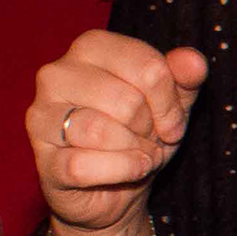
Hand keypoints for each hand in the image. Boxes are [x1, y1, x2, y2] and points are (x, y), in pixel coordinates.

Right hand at [30, 31, 207, 232]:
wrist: (116, 188)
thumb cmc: (140, 133)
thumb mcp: (170, 102)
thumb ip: (183, 77)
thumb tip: (194, 61)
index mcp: (90, 47)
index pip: (148, 67)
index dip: (169, 102)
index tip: (170, 121)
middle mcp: (57, 74)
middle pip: (127, 101)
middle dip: (149, 128)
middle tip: (147, 138)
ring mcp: (41, 116)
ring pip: (100, 130)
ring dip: (135, 151)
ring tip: (139, 155)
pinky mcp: (43, 158)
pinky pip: (83, 166)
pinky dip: (119, 172)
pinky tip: (128, 172)